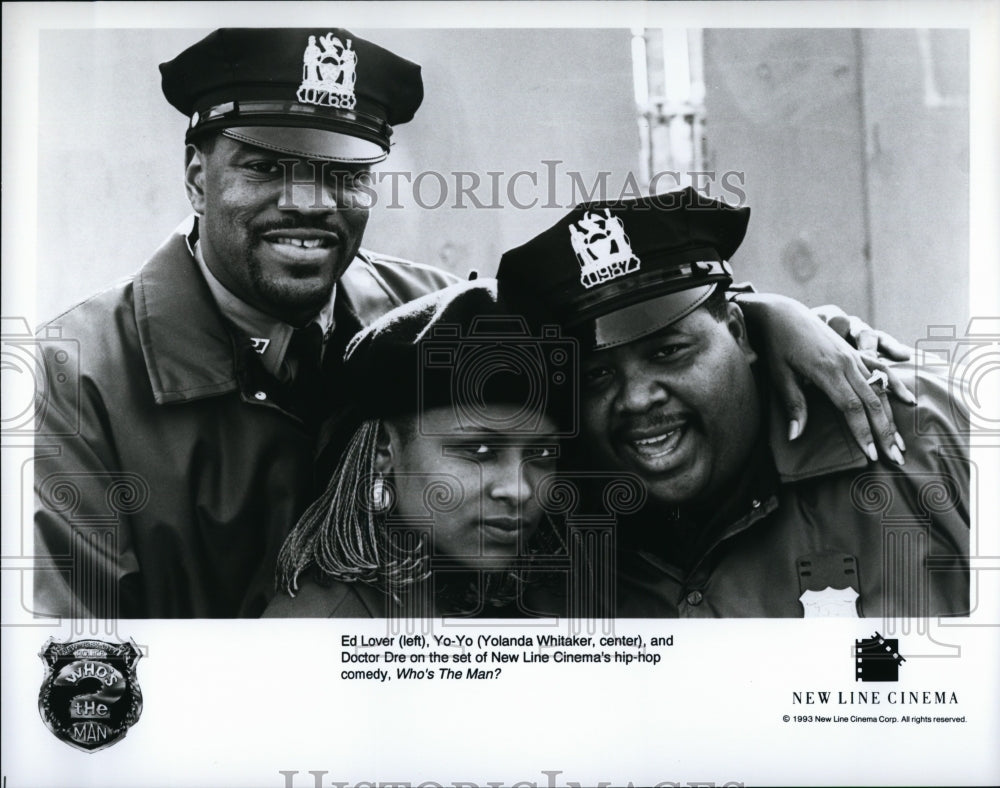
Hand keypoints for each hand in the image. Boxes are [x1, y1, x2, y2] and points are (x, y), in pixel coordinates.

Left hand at [737, 293, 913, 463]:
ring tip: (901, 442)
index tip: (872, 455)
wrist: (784, 314)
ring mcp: (853, 357)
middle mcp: (846, 363)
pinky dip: (895, 387)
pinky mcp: (855, 353)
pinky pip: (881, 371)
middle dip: (884, 432)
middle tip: (896, 458)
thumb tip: (795, 437)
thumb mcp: (780, 375)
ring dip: (891, 417)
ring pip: (879, 390)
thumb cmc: (777, 346)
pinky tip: (907, 401)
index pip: (851, 408)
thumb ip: (794, 405)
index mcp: (827, 370)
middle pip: (872, 403)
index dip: (863, 432)